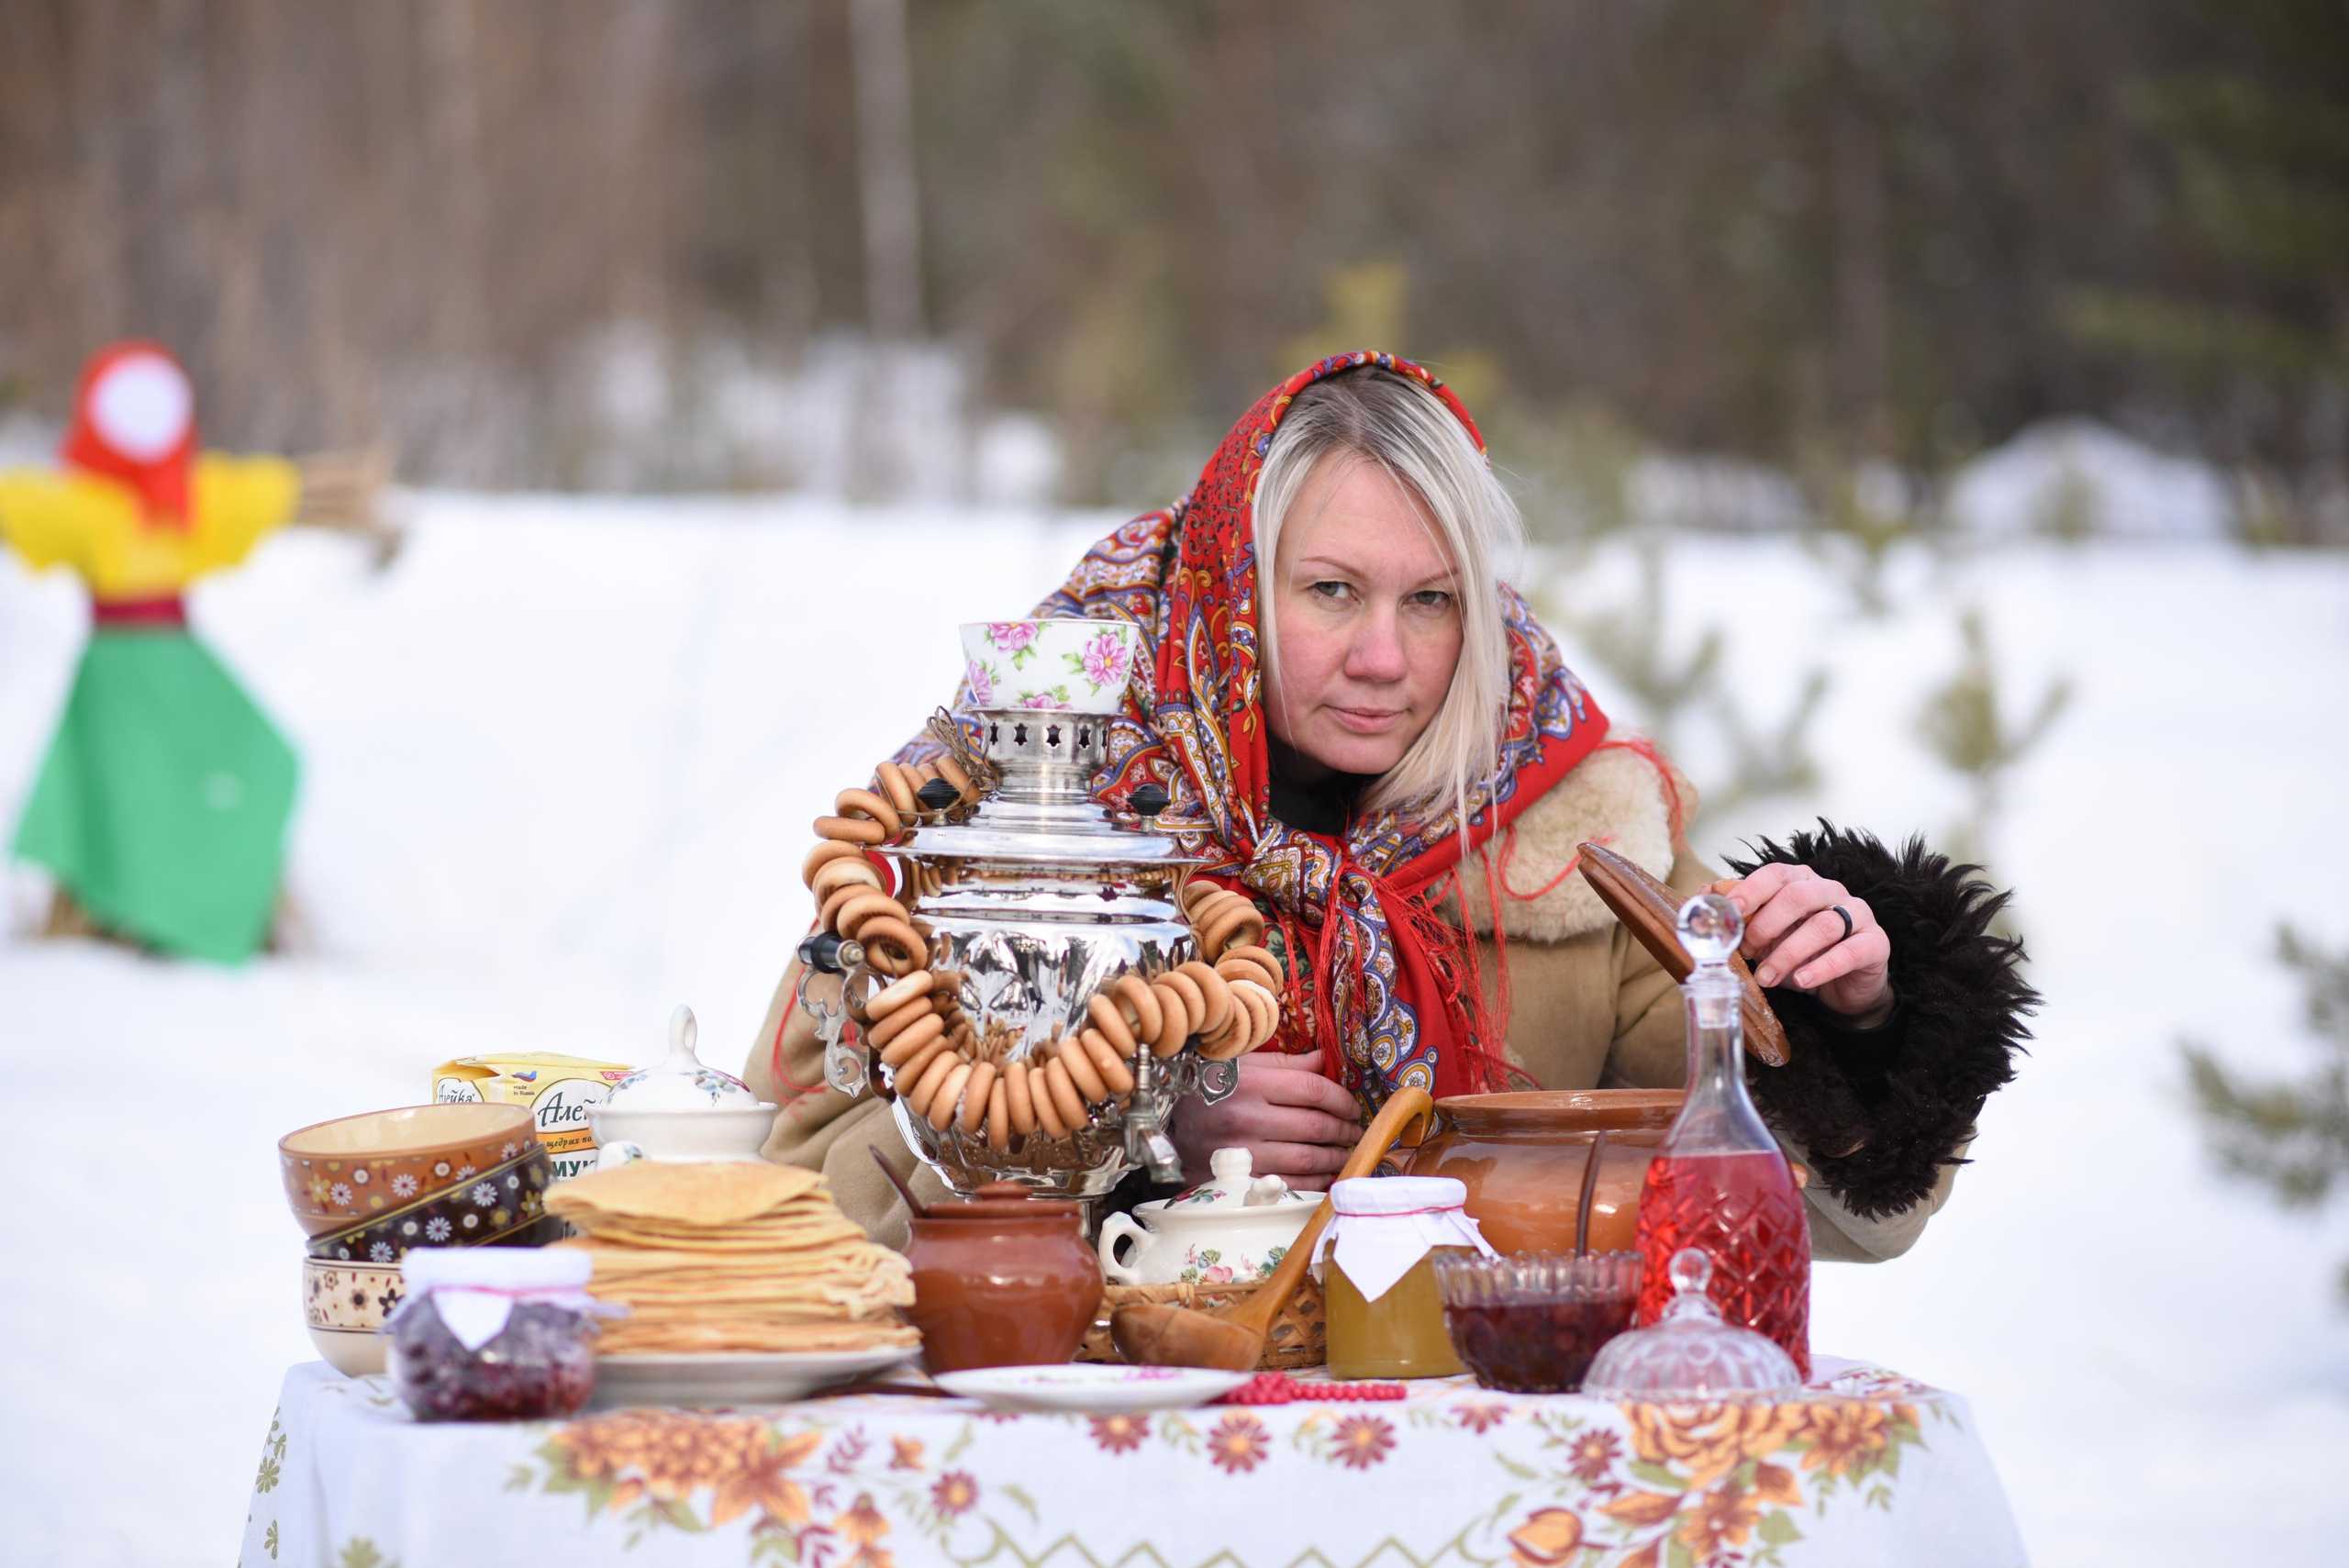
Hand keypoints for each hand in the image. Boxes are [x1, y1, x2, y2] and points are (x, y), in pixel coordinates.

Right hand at [1170, 1049, 1362, 1184]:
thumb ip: (1284, 1063)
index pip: (1313, 1090)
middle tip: (1354, 1130)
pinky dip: (1317, 1182)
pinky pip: (1291, 1185)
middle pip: (1316, 1126)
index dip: (1342, 1099)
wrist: (1162, 1130)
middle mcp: (1246, 1118)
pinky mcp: (1240, 1181)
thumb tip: (1324, 1059)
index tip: (1351, 1105)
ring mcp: (1244, 1153)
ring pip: (1308, 1159)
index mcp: (1249, 1083)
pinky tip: (1326, 1173)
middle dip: (1345, 1130)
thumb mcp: (1238, 1065)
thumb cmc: (1207, 1091)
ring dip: (1336, 1157)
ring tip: (1345, 1151)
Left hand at [1712, 865, 1894, 1024]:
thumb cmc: (1802, 954)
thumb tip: (1703, 897)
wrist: (1844, 987)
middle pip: (1798, 896)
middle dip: (1765, 925)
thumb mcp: (1767, 936)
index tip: (1730, 913)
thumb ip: (1742, 917)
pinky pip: (1849, 951)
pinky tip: (1802, 980)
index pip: (1776, 874)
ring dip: (1788, 953)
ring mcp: (1858, 915)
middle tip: (1745, 952)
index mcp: (1803, 882)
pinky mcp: (1876, 943)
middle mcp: (1832, 892)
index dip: (1751, 891)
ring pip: (1823, 925)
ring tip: (1766, 977)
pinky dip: (1822, 967)